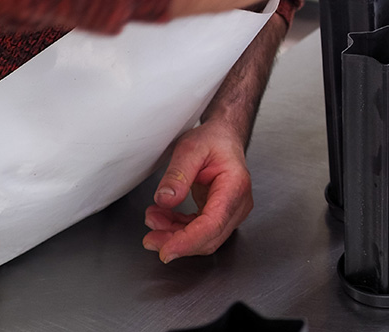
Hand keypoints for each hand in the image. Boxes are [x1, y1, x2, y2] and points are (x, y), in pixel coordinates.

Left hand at [142, 119, 252, 262]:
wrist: (224, 138)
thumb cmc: (214, 140)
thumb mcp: (190, 148)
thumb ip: (177, 174)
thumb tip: (165, 199)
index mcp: (234, 186)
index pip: (214, 224)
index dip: (189, 241)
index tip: (166, 250)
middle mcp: (238, 203)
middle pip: (208, 237)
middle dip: (176, 242)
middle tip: (150, 238)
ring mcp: (231, 212)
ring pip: (203, 239)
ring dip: (175, 235)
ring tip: (153, 219)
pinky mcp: (220, 215)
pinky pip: (199, 232)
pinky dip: (179, 229)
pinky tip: (163, 218)